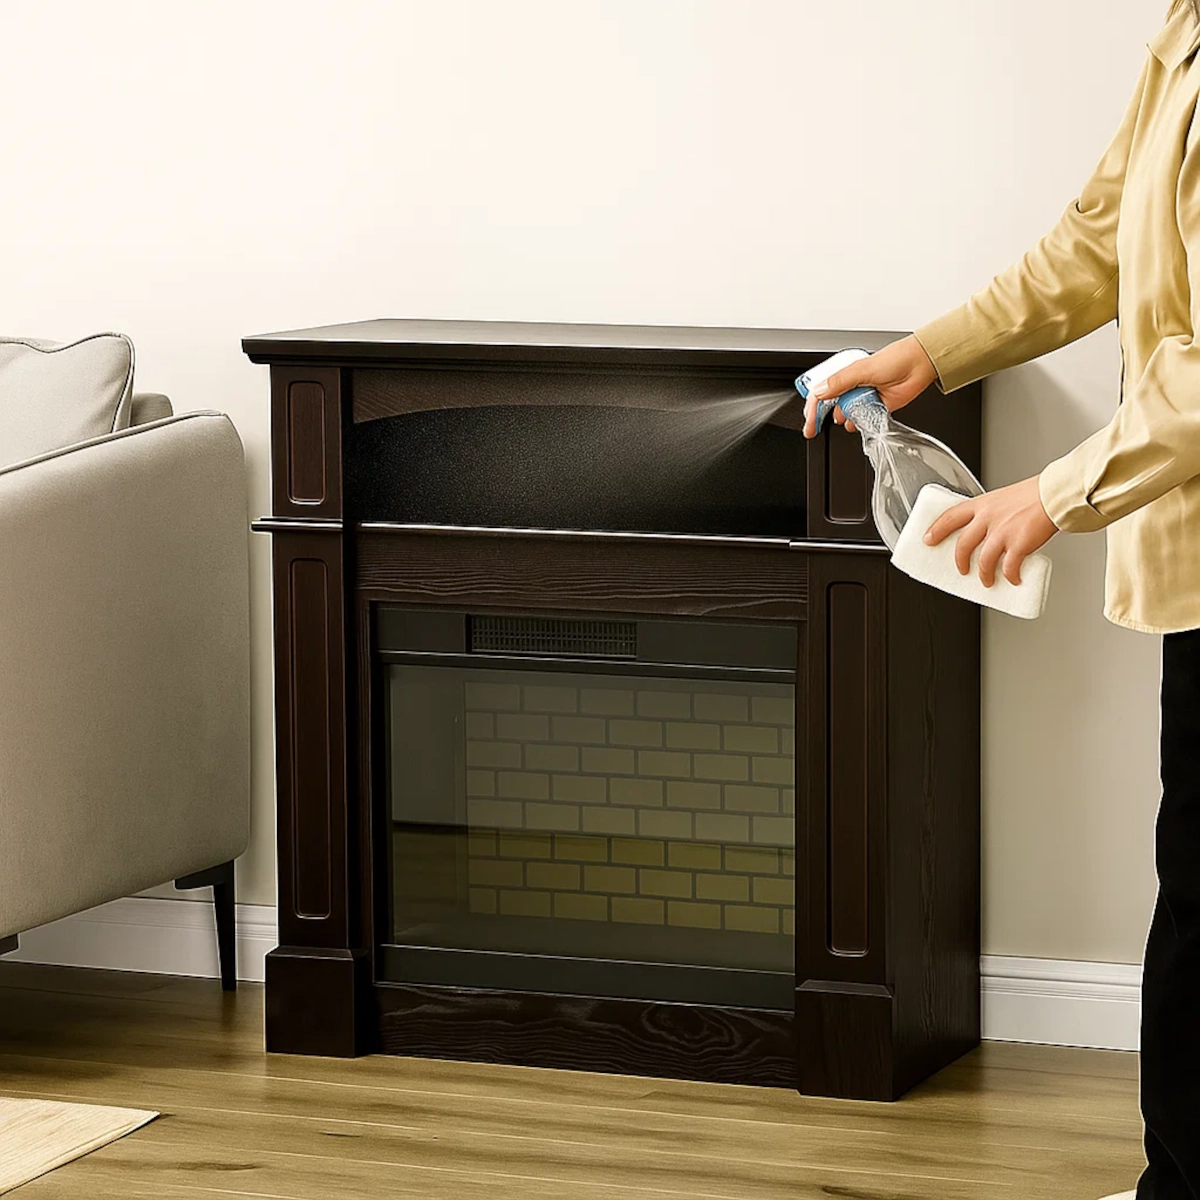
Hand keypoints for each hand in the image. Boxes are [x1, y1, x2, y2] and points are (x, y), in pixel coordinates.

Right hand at [803, 335, 938, 437]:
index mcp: (845, 374)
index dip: (812, 406)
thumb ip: (839, 382)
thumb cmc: (895, 359)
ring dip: (843, 419)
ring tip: (846, 418)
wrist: (919, 365)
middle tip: (812, 429)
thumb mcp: (861, 369)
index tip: (809, 420)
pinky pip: (862, 420)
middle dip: (819, 417)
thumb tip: (820, 391)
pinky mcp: (876, 407)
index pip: (821, 391)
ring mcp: (863, 397)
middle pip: (829, 405)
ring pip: (845, 413)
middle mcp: (852, 386)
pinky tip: (858, 422)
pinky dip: (859, 423)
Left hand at [924, 475, 1058, 586]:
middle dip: (960, 561)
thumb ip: (992, 513)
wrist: (1056, 494)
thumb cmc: (1035, 495)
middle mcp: (988, 518)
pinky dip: (1009, 576)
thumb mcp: (1004, 498)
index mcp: (983, 505)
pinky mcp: (1018, 545)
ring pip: (983, 561)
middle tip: (961, 570)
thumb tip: (987, 530)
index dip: (936, 529)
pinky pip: (1009, 567)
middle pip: (963, 544)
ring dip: (984, 574)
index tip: (928, 539)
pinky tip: (1012, 579)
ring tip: (986, 581)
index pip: (950, 516)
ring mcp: (1002, 532)